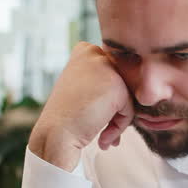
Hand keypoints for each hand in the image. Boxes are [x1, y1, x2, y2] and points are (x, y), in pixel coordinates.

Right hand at [28, 42, 133, 170]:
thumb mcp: (80, 86)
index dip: (104, 98)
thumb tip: (131, 86)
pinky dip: (119, 127)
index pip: (112, 74)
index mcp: (85, 50)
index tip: (88, 111)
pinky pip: (129, 110)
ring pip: (127, 97)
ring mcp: (107, 69)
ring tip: (101, 134)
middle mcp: (96, 53)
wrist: (55, 135)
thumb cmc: (67, 116)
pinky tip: (102, 137)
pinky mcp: (118, 87)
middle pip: (121, 84)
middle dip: (113, 109)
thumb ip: (102, 79)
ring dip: (116, 119)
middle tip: (98, 126)